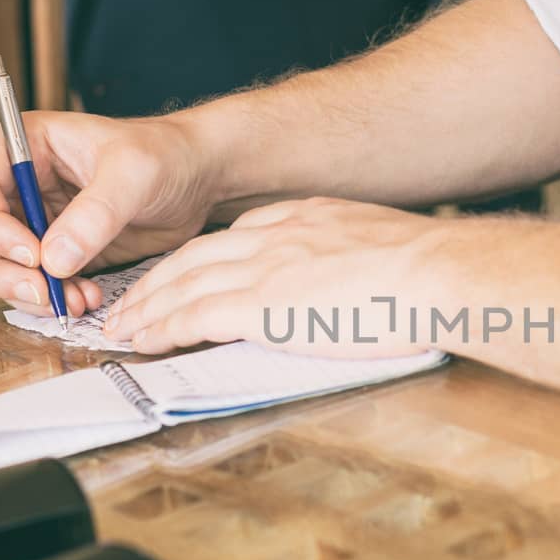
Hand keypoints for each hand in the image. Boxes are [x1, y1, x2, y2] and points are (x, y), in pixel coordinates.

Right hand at [0, 110, 219, 314]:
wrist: (198, 177)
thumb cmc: (166, 155)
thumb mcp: (134, 174)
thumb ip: (95, 214)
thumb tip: (54, 259)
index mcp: (27, 147)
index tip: (31, 254)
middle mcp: (22, 184)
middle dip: (2, 270)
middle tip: (43, 293)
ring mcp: (37, 220)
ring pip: (1, 265)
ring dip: (28, 292)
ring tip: (72, 302)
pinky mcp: (59, 251)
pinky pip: (37, 282)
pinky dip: (53, 298)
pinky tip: (86, 299)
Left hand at [104, 197, 437, 355]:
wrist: (438, 273)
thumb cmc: (430, 271)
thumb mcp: (384, 247)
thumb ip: (353, 260)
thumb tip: (356, 287)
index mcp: (306, 218)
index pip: (236, 238)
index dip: (201, 260)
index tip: (184, 275)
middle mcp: (276, 235)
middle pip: (196, 256)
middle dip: (157, 281)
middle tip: (130, 302)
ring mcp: (265, 269)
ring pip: (183, 284)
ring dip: (146, 307)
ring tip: (121, 327)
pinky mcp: (262, 306)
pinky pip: (194, 316)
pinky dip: (162, 328)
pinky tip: (144, 340)